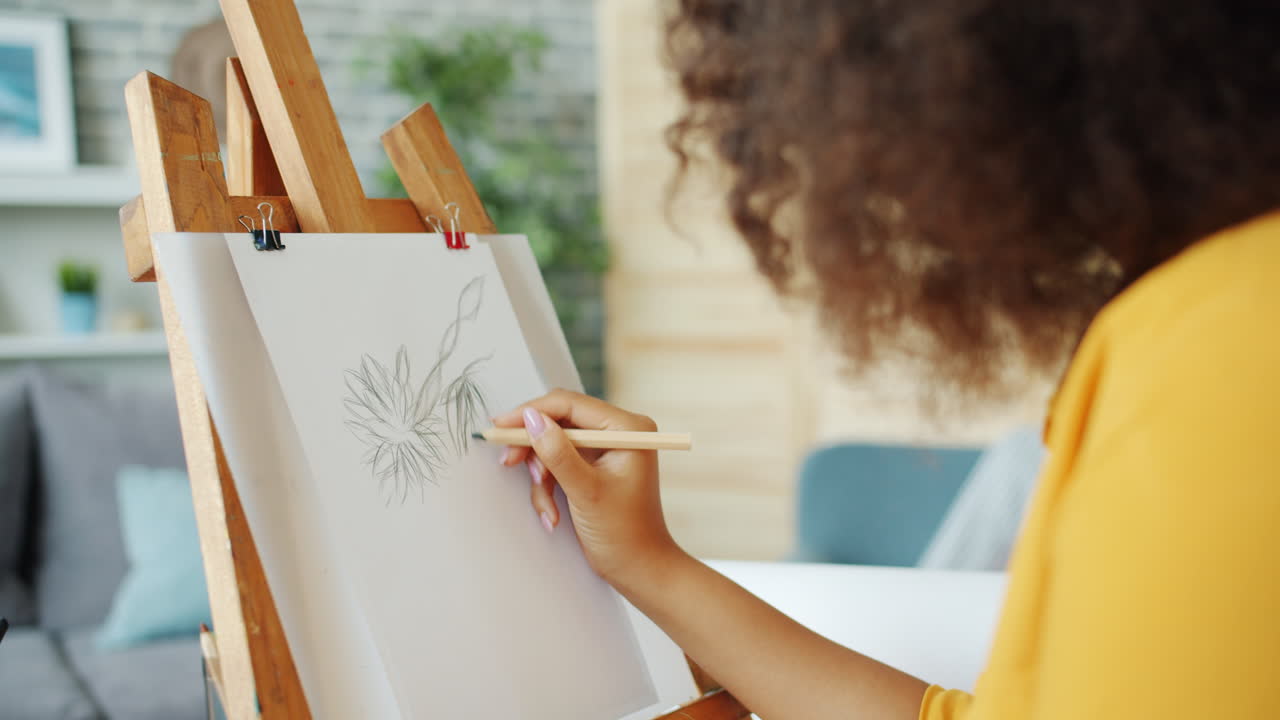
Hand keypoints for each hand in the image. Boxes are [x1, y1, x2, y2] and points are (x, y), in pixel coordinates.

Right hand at [492, 389, 681, 587]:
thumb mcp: (586, 491)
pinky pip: (559, 464)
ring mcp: (606, 449)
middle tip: (509, 462)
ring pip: (554, 445)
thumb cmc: (625, 533)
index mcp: (628, 428)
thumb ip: (557, 453)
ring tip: (548, 507)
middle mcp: (618, 432)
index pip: (570, 404)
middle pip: (559, 421)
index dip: (532, 412)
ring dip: (542, 476)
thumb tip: (531, 419)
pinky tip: (553, 513)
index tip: (502, 425)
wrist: (639, 568)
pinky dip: (549, 487)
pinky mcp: (594, 466)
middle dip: (535, 447)